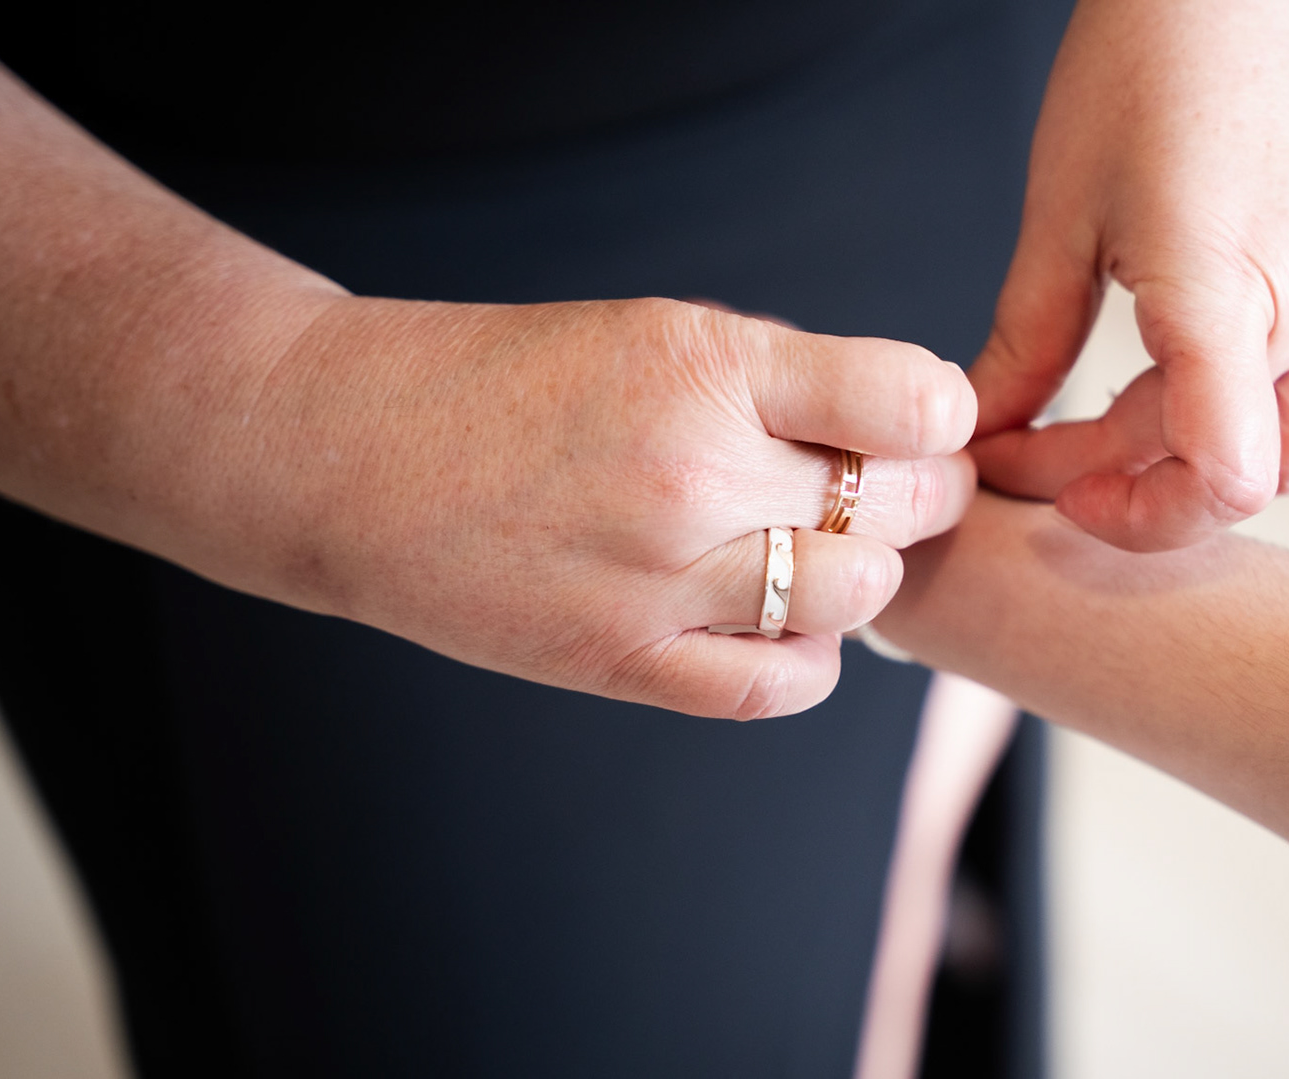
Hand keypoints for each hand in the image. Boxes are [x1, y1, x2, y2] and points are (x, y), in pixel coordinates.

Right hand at [204, 297, 975, 717]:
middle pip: (900, 504)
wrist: (350, 452)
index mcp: (705, 366)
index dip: (938, 414)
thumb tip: (912, 425)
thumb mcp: (651, 333)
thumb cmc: (509, 380)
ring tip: (823, 550)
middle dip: (919, 492)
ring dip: (865, 574)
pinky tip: (777, 617)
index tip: (920, 421)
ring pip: (859, 594)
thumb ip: (782, 378)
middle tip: (892, 486)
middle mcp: (694, 472)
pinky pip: (788, 682)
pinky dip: (809, 654)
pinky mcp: (626, 662)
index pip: (909, 398)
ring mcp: (661, 578)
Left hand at [969, 0, 1288, 550]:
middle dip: (1152, 491)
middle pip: (1259, 478)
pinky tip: (1214, 386)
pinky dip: (1286, 421)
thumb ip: (1028, 341)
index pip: (1224, 477)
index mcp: (1233, 289)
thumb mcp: (1064, 208)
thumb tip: (984, 429)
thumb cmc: (1155, 61)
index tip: (1050, 482)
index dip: (1129, 513)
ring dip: (1225, 463)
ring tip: (1139, 421)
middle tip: (1065, 456)